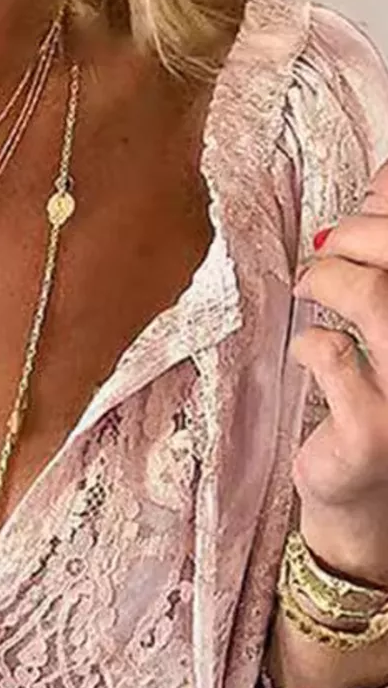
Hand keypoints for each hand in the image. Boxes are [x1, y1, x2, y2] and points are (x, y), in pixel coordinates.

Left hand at [290, 160, 387, 588]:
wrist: (368, 504)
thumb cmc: (381, 402)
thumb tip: (381, 182)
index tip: (368, 198)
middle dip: (364, 234)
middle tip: (328, 243)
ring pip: (381, 301)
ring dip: (333, 278)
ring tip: (308, 282)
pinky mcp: (372, 429)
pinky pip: (335, 358)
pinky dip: (311, 341)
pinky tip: (307, 348)